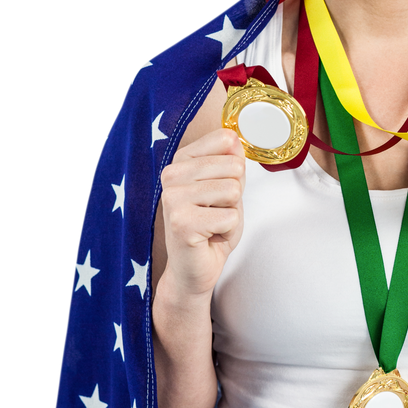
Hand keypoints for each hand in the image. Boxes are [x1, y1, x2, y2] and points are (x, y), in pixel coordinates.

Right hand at [158, 128, 245, 298]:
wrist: (194, 269)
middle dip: (235, 196)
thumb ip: (231, 163)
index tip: (219, 191)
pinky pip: (230, 217)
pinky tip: (210, 237)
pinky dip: (228, 232)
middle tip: (216, 213)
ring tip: (213, 224)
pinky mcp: (181, 222)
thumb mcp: (227, 189)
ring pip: (233, 191)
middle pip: (234, 167)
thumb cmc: (211, 229)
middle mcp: (171, 175)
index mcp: (181, 161)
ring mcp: (173, 198)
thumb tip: (235, 138)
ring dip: (231, 214)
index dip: (235, 170)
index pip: (226, 140)